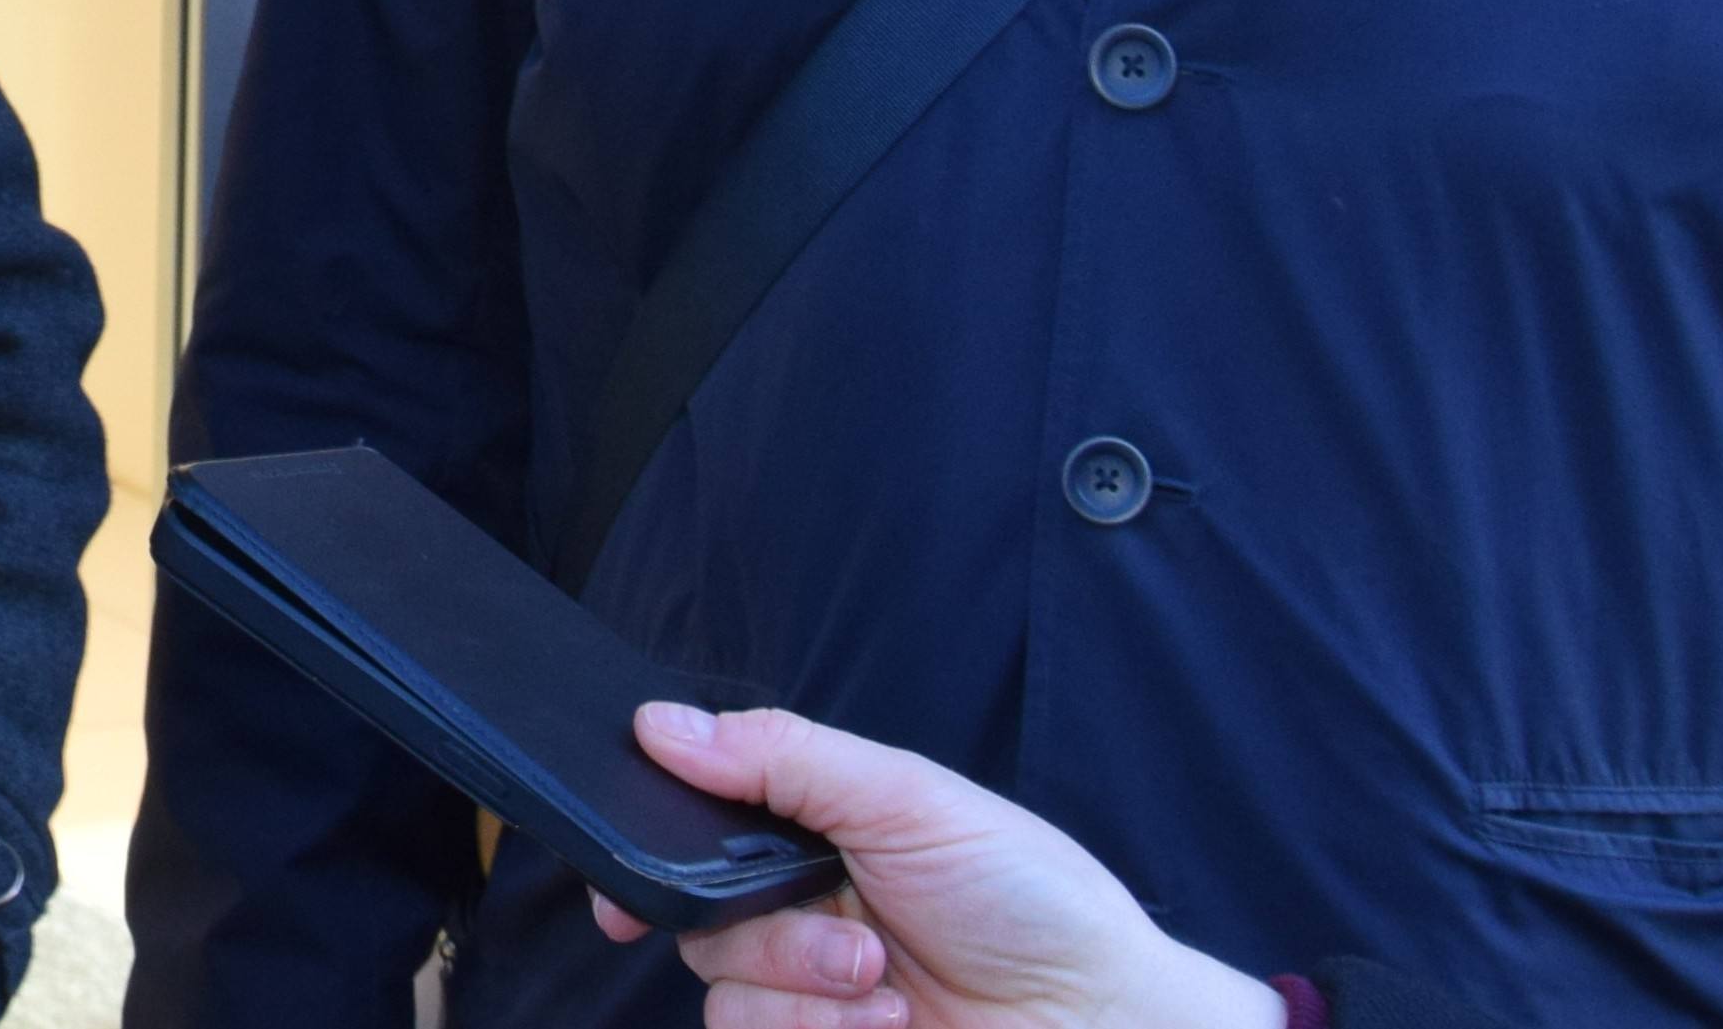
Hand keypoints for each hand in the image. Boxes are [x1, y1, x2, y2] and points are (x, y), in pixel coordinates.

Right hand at [585, 699, 1289, 1028]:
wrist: (1103, 1020)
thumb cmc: (1033, 899)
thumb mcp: (909, 799)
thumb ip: (782, 755)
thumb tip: (662, 723)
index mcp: (819, 832)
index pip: (700, 826)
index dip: (648, 848)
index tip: (619, 883)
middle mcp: (804, 910)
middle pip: (696, 914)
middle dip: (768, 932)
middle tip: (855, 936)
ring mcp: (813, 992)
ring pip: (718, 989)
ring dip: (801, 988)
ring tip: (885, 986)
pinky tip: (887, 1023)